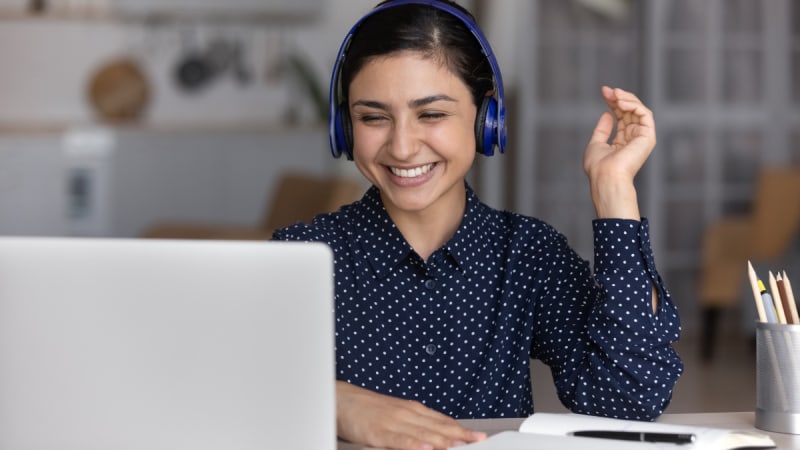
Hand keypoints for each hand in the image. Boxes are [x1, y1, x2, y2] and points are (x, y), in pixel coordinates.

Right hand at [336, 381, 486, 449]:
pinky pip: (400, 440)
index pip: (443, 421)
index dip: (462, 430)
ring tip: (463, 446)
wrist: (340, 399)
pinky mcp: (379, 432)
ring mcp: (394, 422)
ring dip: (445, 441)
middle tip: (479, 441)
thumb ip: (414, 426)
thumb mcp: (395, 415)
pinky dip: (414, 444)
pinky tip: (427, 448)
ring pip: (425, 434)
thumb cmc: (367, 410)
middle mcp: (407, 413)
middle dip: (461, 436)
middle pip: (439, 427)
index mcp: (412, 410)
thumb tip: (434, 438)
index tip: (479, 437)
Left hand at [583, 86, 656, 218]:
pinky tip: (620, 102)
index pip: (621, 116)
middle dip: (619, 98)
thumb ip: (602, 130)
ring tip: (614, 94)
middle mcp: (634, 138)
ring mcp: (642, 137)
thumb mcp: (595, 144)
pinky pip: (645, 114)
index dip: (613, 102)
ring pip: (639, 110)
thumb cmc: (598, 167)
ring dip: (626, 99)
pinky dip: (633, 105)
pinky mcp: (648, 136)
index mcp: (622, 141)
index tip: (604, 92)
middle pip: (630, 111)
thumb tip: (608, 113)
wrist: (606, 177)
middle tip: (607, 90)